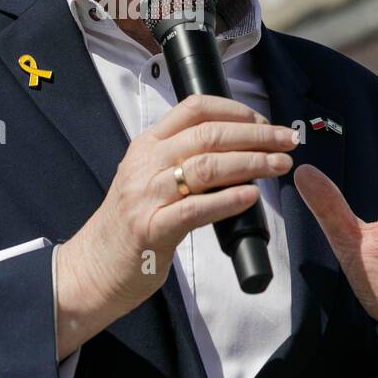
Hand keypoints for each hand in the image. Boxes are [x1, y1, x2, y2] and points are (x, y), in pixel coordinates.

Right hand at [54, 94, 298, 359]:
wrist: (91, 268)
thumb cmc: (130, 225)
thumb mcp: (149, 179)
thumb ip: (182, 161)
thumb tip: (237, 150)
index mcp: (146, 145)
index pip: (193, 109)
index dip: (235, 110)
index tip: (263, 121)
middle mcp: (145, 164)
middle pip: (208, 135)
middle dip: (255, 135)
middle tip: (286, 141)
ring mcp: (146, 196)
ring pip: (207, 167)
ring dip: (251, 163)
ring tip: (280, 166)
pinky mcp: (151, 230)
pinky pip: (196, 209)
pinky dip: (228, 200)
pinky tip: (252, 197)